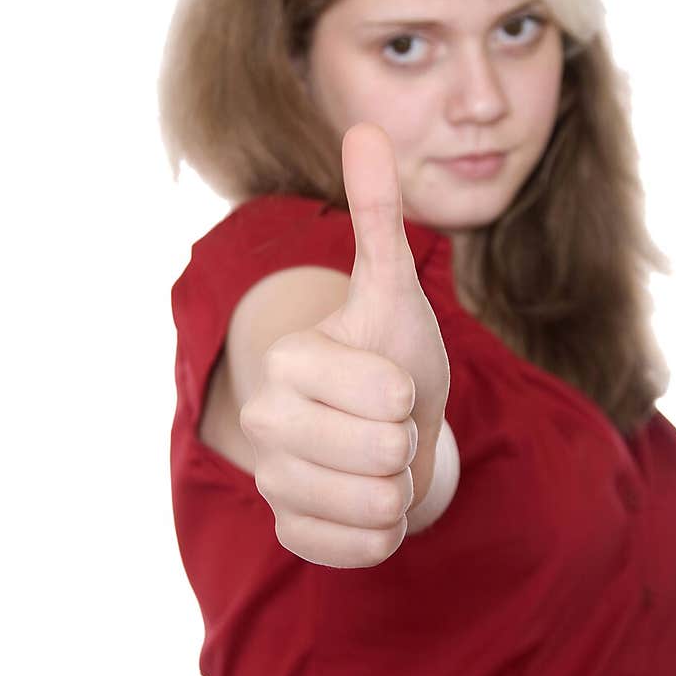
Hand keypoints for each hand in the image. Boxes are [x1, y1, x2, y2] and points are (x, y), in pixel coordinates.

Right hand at [240, 122, 450, 567]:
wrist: (388, 420)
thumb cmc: (393, 347)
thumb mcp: (395, 283)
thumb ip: (378, 213)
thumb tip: (365, 126)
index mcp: (288, 360)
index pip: (388, 399)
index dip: (409, 394)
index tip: (393, 380)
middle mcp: (265, 422)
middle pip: (380, 456)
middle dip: (407, 442)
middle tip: (390, 423)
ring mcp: (273, 482)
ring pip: (375, 507)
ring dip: (401, 486)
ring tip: (383, 457)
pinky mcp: (291, 532)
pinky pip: (360, 550)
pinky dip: (385, 531)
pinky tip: (371, 498)